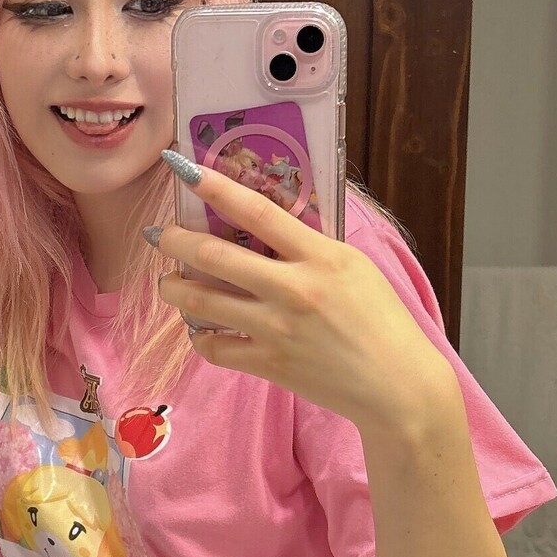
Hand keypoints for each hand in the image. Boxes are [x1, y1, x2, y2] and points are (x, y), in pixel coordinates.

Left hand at [152, 160, 452, 433]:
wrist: (397, 386)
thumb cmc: (381, 320)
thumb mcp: (353, 267)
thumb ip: (309, 245)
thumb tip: (263, 222)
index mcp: (320, 257)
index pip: (259, 213)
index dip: (218, 188)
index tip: (185, 170)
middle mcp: (293, 290)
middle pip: (215, 256)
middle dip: (176, 240)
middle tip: (160, 234)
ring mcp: (277, 330)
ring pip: (202, 302)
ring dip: (175, 288)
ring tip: (169, 282)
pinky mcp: (269, 365)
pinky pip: (215, 347)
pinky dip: (201, 335)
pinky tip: (201, 328)